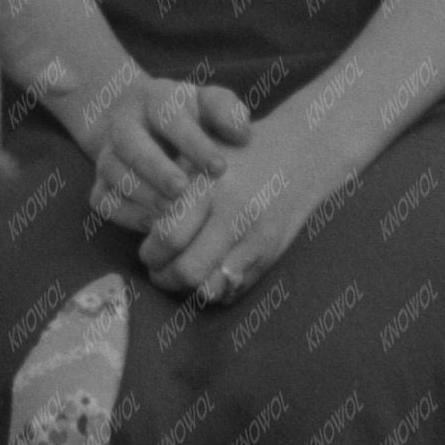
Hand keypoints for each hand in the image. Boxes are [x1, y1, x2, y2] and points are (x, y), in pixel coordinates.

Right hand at [84, 76, 251, 231]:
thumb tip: (242, 133)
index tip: (220, 167)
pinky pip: (104, 201)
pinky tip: (155, 227)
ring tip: (172, 213)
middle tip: (182, 190)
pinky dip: (126, 215)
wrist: (141, 126)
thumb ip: (227, 111)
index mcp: (154, 99)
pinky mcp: (100, 184)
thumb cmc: (188, 117)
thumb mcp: (208, 104)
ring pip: (114, 174)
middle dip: (156, 168)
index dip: (193, 142)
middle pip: (131, 144)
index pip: (169, 116)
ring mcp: (107, 155)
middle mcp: (124, 125)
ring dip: (142, 195)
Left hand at [137, 105, 337, 305]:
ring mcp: (255, 239)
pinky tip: (206, 275)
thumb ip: (173, 189)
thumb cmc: (239, 153)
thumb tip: (145, 231)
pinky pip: (233, 290)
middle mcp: (235, 214)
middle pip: (188, 269)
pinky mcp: (269, 256)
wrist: (299, 155)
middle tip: (158, 271)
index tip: (147, 251)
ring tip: (179, 277)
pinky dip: (214, 291)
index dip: (151, 251)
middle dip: (165, 278)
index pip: (169, 235)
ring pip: (210, 287)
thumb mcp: (202, 156)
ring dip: (188, 290)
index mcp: (211, 185)